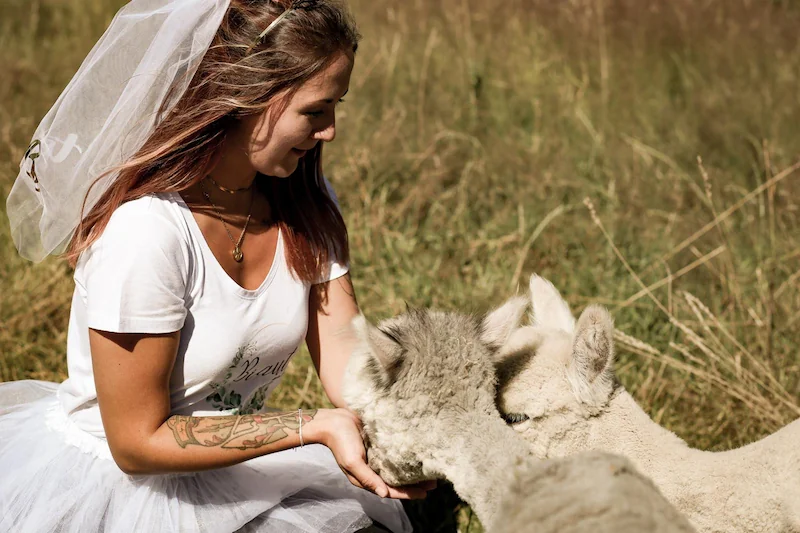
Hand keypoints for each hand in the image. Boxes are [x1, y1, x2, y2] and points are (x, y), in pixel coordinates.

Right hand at [305, 408, 435, 499]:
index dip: (408, 493)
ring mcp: (377, 456)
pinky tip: (418, 453)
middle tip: (435, 482)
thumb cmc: (340, 442)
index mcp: (367, 477)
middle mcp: (374, 469)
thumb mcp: (352, 462)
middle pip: (398, 480)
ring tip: (431, 469)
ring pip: (398, 468)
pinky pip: (395, 453)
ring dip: (413, 470)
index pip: (391, 490)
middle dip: (415, 483)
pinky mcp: (379, 444)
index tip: (425, 493)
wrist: (332, 420)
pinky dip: (406, 455)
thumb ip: (367, 478)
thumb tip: (384, 495)